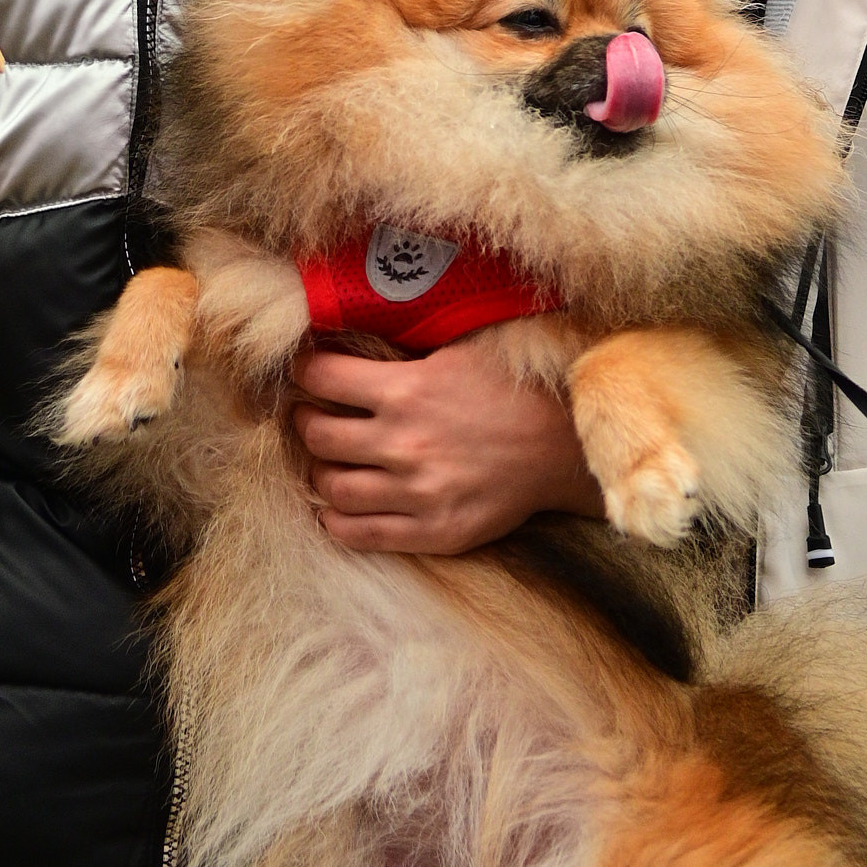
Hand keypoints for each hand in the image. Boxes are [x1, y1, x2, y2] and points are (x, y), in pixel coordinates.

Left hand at [289, 338, 602, 553]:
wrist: (562, 446)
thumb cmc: (509, 388)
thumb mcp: (454, 349)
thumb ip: (402, 349)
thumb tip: (350, 332)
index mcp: (405, 390)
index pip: (320, 377)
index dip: (304, 371)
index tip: (305, 371)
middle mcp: (403, 443)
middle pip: (317, 435)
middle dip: (305, 420)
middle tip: (310, 415)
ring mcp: (417, 493)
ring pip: (333, 487)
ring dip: (320, 470)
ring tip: (328, 459)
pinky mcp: (433, 532)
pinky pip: (361, 534)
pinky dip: (337, 520)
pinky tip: (337, 507)